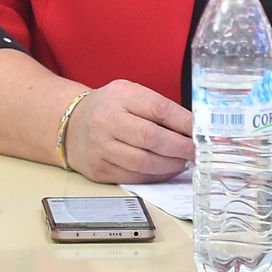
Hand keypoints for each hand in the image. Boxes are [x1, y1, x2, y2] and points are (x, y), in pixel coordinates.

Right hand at [61, 80, 192, 183]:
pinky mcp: (99, 170)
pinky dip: (155, 176)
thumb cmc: (110, 108)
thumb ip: (157, 107)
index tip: (200, 132)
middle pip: (152, 138)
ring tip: (183, 162)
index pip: (159, 109)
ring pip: (143, 162)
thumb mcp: (130, 94)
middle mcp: (107, 120)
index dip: (184, 123)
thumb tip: (192, 128)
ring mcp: (101, 147)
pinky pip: (133, 177)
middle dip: (180, 147)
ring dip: (170, 165)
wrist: (70, 124)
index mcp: (120, 96)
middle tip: (196, 152)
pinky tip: (166, 170)